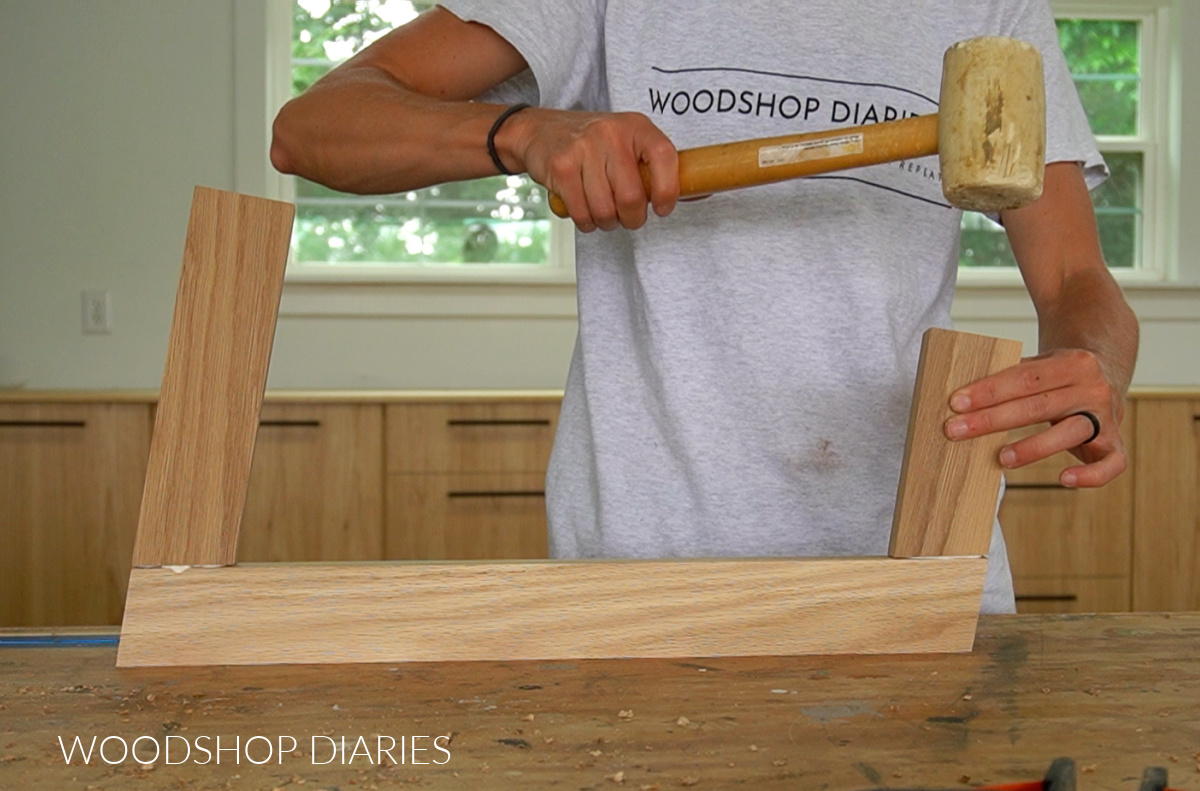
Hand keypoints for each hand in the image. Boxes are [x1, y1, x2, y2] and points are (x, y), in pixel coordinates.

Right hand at [498, 108, 678, 230]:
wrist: (541, 131)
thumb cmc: (593, 145)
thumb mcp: (628, 144)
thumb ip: (656, 167)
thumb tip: (702, 191)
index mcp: (637, 127)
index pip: (665, 157)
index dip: (668, 190)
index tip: (663, 208)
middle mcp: (612, 133)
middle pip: (632, 196)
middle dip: (632, 218)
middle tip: (627, 217)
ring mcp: (585, 148)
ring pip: (606, 210)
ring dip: (607, 222)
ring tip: (604, 213)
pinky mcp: (562, 166)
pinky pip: (582, 213)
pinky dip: (587, 223)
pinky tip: (585, 211)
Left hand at [943, 348, 1126, 487]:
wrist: (1106, 375)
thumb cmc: (1057, 376)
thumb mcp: (1039, 366)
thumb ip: (1010, 378)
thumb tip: (959, 399)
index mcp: (1073, 362)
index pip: (1024, 377)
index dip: (989, 390)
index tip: (955, 403)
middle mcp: (1093, 388)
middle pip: (1039, 405)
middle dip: (993, 419)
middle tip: (956, 430)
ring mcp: (1106, 416)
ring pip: (1069, 433)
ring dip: (1032, 447)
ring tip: (1000, 458)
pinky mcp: (1115, 443)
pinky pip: (1111, 464)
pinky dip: (1090, 476)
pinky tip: (1062, 480)